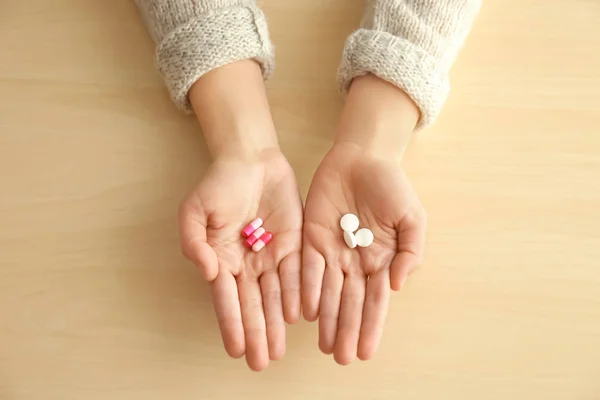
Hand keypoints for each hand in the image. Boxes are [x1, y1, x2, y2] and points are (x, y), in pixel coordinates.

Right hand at [179, 61, 302, 370]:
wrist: (251, 159)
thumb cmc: (219, 183)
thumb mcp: (195, 210)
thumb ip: (194, 242)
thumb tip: (208, 273)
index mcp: (222, 258)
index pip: (226, 298)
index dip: (231, 323)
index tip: (236, 349)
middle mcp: (247, 264)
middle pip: (252, 304)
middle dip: (256, 332)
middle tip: (261, 361)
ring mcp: (271, 255)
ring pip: (275, 295)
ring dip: (276, 323)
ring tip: (277, 350)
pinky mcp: (294, 244)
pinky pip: (297, 272)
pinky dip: (298, 293)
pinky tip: (299, 315)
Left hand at [301, 75, 426, 364]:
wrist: (363, 157)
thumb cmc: (391, 186)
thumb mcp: (412, 217)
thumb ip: (410, 251)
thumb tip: (396, 285)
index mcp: (380, 260)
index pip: (375, 300)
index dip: (370, 326)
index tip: (365, 352)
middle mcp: (355, 262)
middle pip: (349, 302)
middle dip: (346, 329)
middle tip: (340, 357)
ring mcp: (332, 251)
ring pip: (327, 291)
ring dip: (326, 318)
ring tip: (323, 344)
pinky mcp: (311, 238)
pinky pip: (308, 266)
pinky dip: (307, 288)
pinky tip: (306, 310)